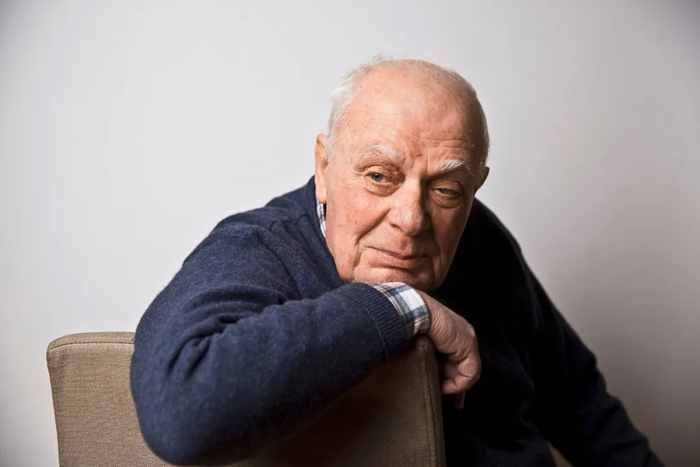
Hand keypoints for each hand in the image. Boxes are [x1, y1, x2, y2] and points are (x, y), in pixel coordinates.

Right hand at [418, 291, 480, 408]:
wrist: (415, 312)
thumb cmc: (411, 323)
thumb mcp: (420, 342)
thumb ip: (428, 355)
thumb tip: (426, 371)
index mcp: (453, 332)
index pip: (459, 358)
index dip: (454, 376)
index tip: (446, 390)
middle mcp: (464, 336)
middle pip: (465, 367)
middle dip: (459, 386)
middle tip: (455, 403)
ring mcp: (468, 342)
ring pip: (468, 373)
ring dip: (454, 385)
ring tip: (439, 390)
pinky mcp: (468, 349)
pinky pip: (469, 374)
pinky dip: (459, 384)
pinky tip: (445, 387)